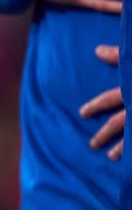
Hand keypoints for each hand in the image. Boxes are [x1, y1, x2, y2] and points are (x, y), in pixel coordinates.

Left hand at [80, 43, 124, 159]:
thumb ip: (119, 56)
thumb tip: (98, 50)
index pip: (109, 99)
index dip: (95, 106)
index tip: (82, 113)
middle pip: (119, 123)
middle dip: (105, 134)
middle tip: (92, 145)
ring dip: (122, 148)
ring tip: (111, 157)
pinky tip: (130, 159)